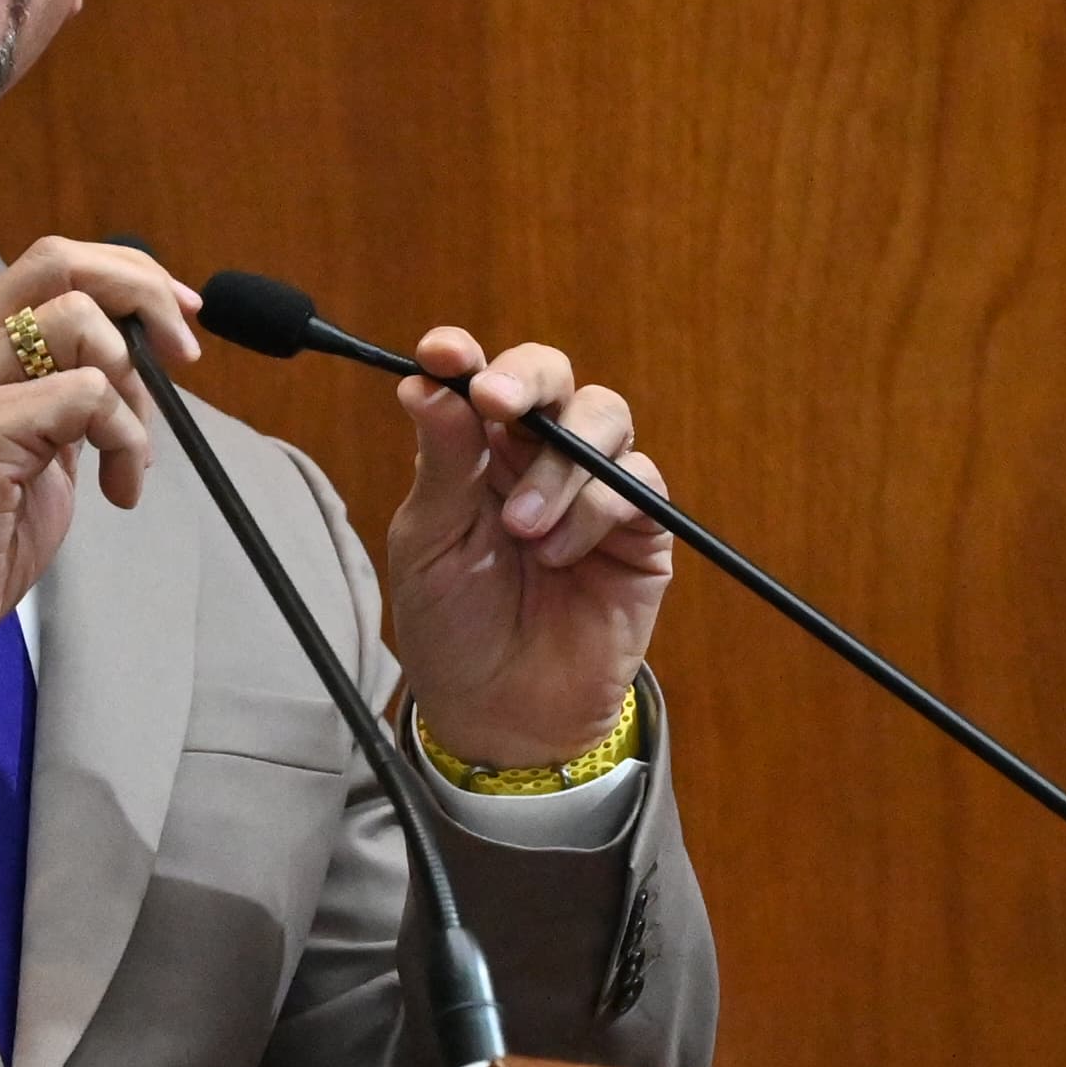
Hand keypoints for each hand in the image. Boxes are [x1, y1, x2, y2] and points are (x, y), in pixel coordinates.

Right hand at [0, 237, 201, 681]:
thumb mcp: (28, 446)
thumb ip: (65, 397)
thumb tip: (135, 369)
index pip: (50, 263)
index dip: (126, 275)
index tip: (176, 314)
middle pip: (62, 264)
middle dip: (142, 294)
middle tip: (182, 356)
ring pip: (80, 322)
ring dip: (132, 389)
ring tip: (127, 456)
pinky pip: (86, 396)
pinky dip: (124, 440)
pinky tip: (116, 490)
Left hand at [386, 329, 674, 767]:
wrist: (502, 712)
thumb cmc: (455, 627)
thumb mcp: (430, 544)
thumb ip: (442, 463)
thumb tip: (425, 384)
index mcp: (477, 452)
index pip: (478, 378)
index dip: (464, 355)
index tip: (443, 354)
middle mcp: (537, 457)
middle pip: (553, 377)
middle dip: (527, 379)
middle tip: (495, 403)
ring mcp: (592, 489)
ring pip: (604, 417)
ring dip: (560, 465)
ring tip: (523, 530)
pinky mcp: (638, 531)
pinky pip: (639, 482)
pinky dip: (599, 509)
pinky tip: (561, 556)